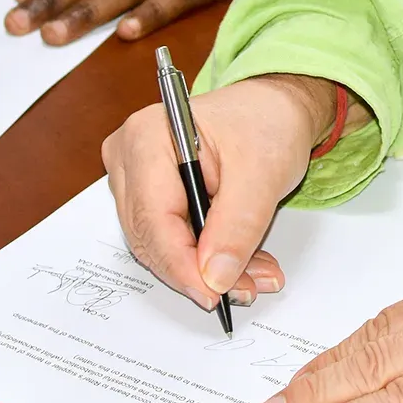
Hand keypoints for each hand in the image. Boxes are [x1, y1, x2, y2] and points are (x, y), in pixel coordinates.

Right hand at [102, 74, 347, 310]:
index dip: (182, 264)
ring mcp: (135, 178)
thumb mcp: (262, 172)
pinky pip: (169, 239)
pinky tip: (241, 262)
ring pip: (160, 245)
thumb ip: (237, 226)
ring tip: (254, 275)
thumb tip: (214, 276)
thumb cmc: (266, 121)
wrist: (273, 108)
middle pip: (152, 236)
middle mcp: (130, 157)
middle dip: (199, 271)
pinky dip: (206, 257)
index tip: (214, 294)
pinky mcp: (150, 195)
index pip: (153, 218)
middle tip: (247, 287)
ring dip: (206, 268)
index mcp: (147, 137)